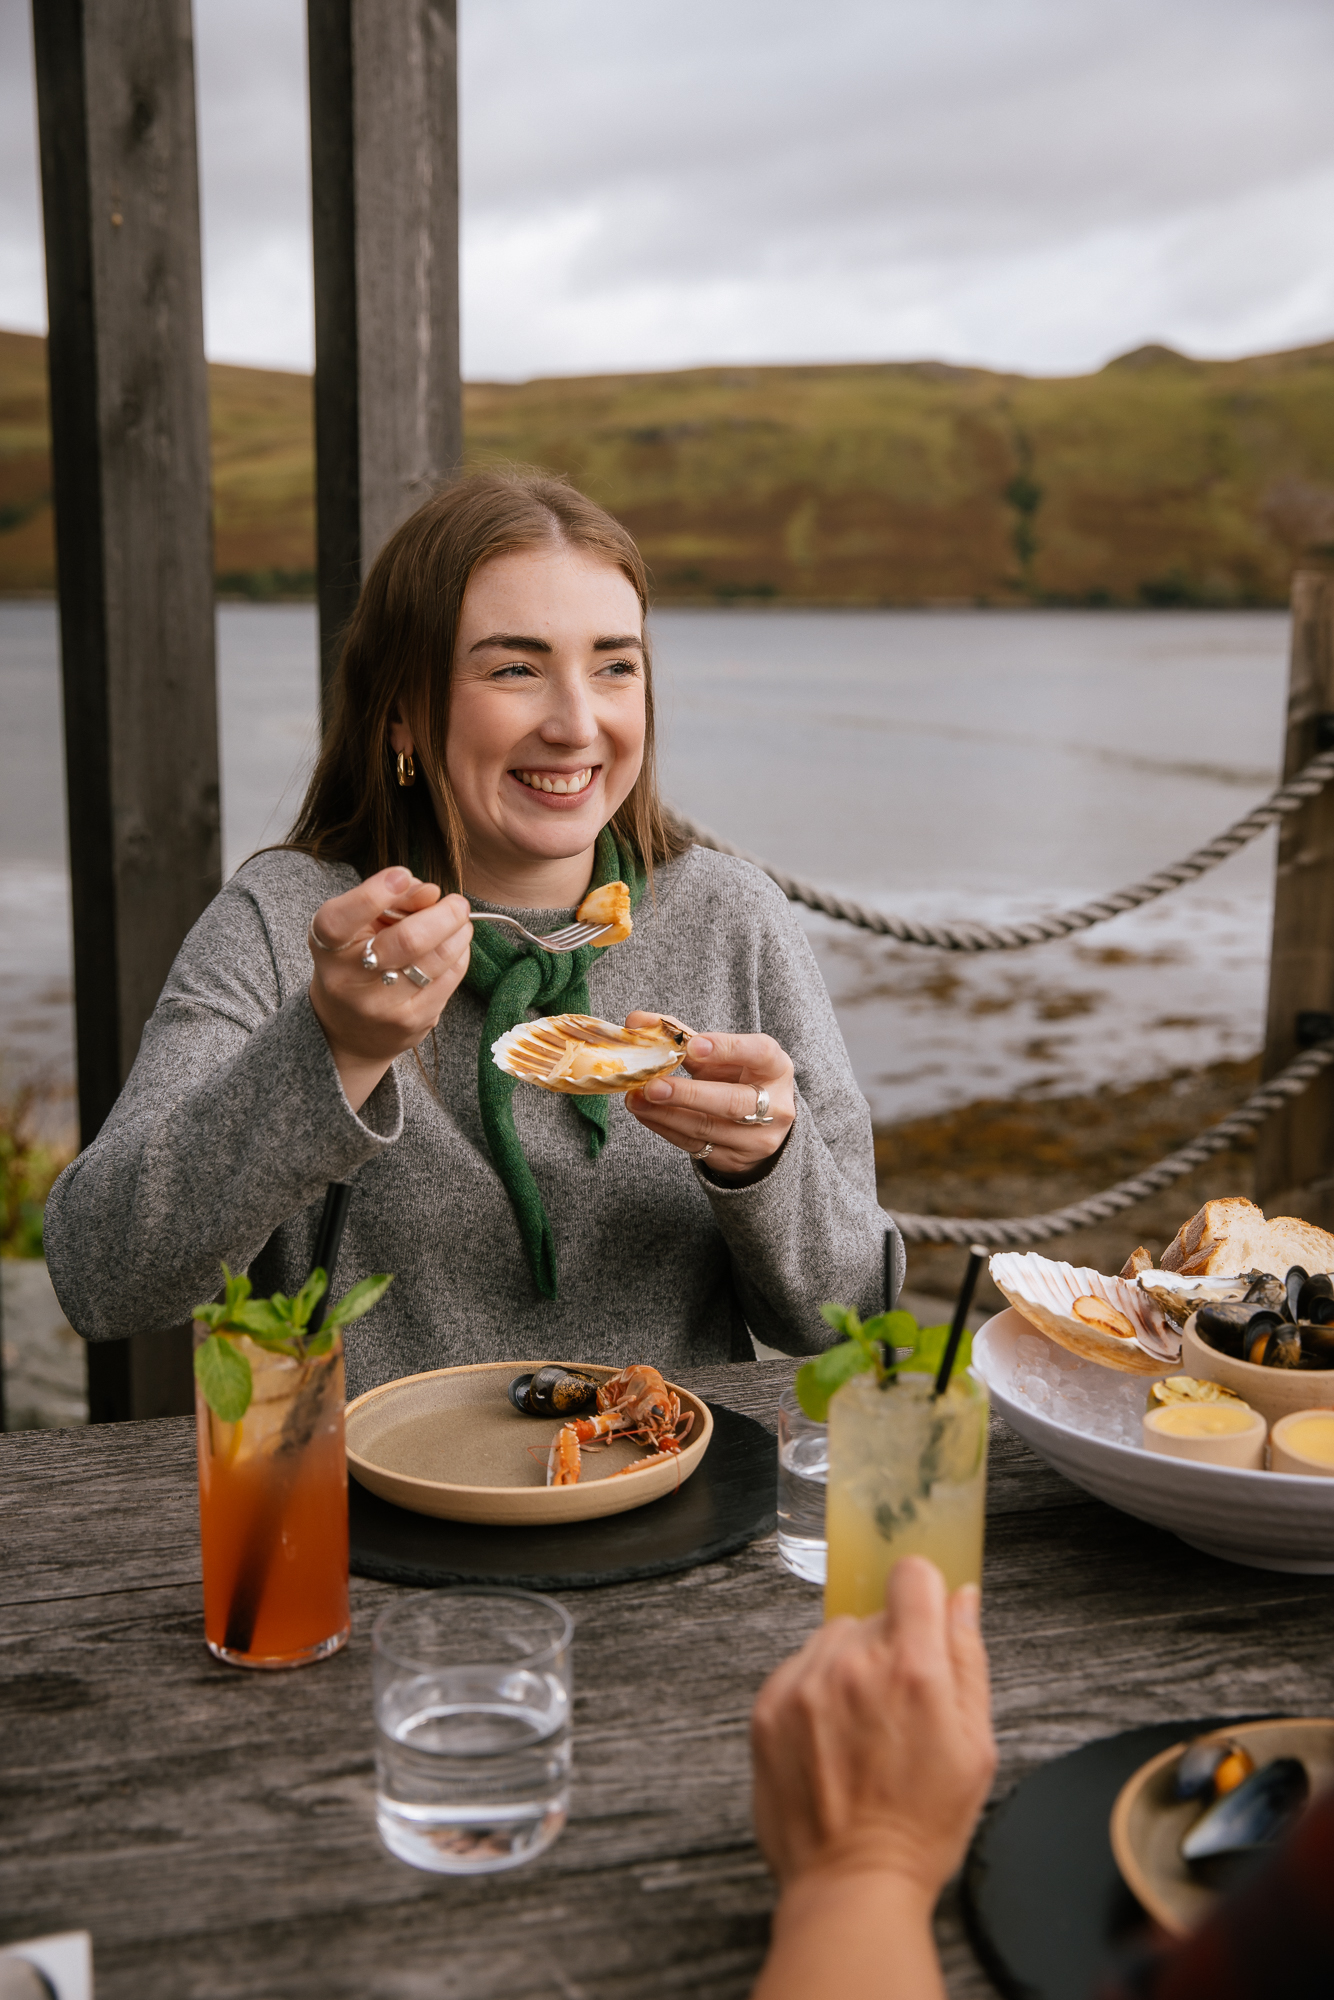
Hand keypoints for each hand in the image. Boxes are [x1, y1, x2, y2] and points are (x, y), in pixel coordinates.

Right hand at [307, 866, 472, 1109]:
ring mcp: (382, 1006)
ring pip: (438, 959)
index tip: (402, 876)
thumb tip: (431, 892)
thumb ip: (391, 901)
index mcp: (327, 945)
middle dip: (445, 914)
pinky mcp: (412, 1021)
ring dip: (459, 933)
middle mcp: (349, 979)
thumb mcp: (358, 924)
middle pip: (409, 940)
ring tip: (460, 923)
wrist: (349, 1030)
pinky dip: (459, 956)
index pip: (342, 919)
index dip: (376, 893)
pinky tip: (454, 948)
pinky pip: (450, 979)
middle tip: (458, 904)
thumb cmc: (355, 961)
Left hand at [624, 1020, 794, 1179]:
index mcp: (775, 1068)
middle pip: (732, 1102)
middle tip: (653, 1085)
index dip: (726, 1048)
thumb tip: (637, 1020)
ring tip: (635, 1098)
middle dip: (689, 1094)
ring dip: (665, 1113)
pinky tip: (645, 1113)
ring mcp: (757, 1138)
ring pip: (707, 1127)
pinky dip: (665, 1128)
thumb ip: (683, 1037)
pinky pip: (694, 1145)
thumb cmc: (735, 1078)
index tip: (692, 1045)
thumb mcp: (721, 1055)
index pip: (759, 1053)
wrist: (757, 1124)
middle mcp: (775, 1105)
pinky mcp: (734, 1159)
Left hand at [750, 1558, 994, 1901]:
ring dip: (850, 1666)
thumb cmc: (920, 1827)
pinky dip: (815, 1690)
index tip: (925, 1617)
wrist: (852, 1883)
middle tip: (900, 1708)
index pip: (913, 1575)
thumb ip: (967, 1661)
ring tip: (862, 1729)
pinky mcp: (768, 1707)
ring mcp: (805, 1685)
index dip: (924, 1594)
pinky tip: (831, 1739)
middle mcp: (854, 1666)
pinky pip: (799, 1668)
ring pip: (834, 1639)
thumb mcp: (975, 1748)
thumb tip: (962, 1601)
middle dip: (891, 1648)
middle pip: (874, 1614)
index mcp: (913, 1671)